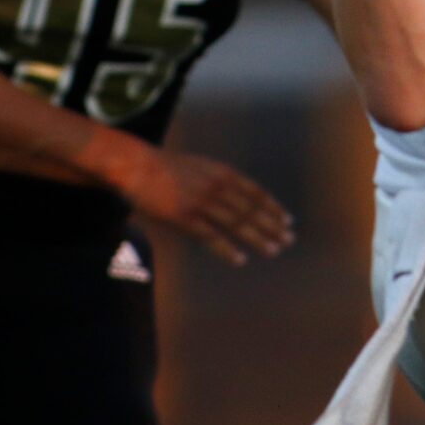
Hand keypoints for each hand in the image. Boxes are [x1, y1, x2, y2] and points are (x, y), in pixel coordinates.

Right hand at [118, 145, 293, 265]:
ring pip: (236, 223)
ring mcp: (200, 201)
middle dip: (272, 225)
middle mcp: (215, 185)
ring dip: (257, 238)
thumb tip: (233, 193)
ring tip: (274, 251)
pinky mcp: (183, 216)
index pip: (255, 192)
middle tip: (289, 240)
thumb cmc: (164, 167)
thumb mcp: (198, 166)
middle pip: (251, 209)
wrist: (135, 165)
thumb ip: (216, 179)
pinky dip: (227, 249)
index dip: (273, 207)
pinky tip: (240, 260)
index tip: (288, 221)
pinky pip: (210, 236)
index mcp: (220, 172)